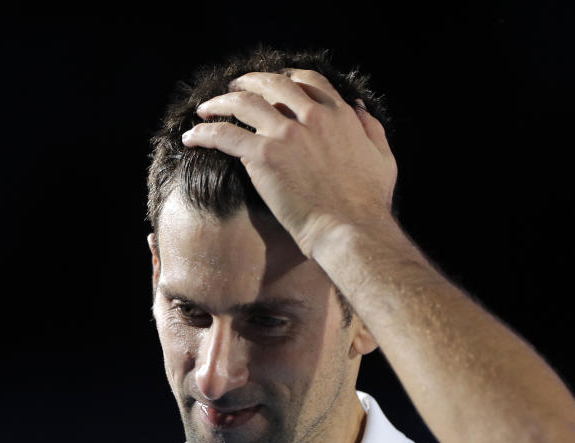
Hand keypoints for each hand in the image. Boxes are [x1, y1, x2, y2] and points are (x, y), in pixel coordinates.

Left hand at [181, 69, 398, 257]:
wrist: (350, 230)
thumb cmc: (369, 204)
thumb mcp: (382, 158)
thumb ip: (370, 128)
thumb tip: (357, 106)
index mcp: (339, 115)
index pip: (308, 82)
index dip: (287, 79)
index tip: (274, 84)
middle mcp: (311, 116)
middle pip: (271, 85)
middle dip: (249, 83)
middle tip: (234, 88)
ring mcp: (285, 134)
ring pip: (243, 103)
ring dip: (220, 102)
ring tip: (206, 108)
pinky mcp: (263, 155)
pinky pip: (224, 135)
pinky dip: (204, 133)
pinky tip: (192, 137)